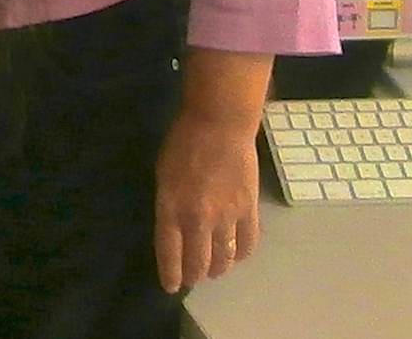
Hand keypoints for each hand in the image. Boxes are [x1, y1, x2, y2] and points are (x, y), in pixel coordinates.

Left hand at [154, 104, 260, 291]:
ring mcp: (226, 217)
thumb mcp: (163, 174)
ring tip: (213, 270)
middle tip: (193, 278)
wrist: (218, 125)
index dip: (170, 273)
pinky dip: (241, 255)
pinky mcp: (249, 211)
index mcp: (171, 207)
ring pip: (224, 258)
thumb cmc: (182, 143)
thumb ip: (168, 204)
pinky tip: (236, 255)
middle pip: (198, 261)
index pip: (169, 251)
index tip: (171, 286)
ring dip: (217, 268)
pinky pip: (247, 244)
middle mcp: (198, 218)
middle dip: (194, 275)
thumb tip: (174, 228)